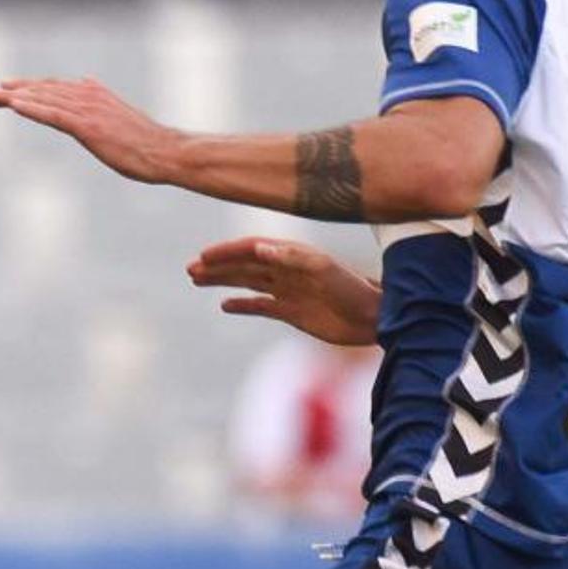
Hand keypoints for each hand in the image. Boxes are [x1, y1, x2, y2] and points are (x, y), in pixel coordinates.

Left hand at [0, 76, 181, 184]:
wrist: (167, 152)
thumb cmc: (145, 141)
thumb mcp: (119, 115)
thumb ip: (100, 102)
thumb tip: (88, 83)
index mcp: (96, 94)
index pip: (54, 88)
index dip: (28, 87)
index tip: (5, 88)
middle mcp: (90, 96)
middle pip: (44, 90)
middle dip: (13, 91)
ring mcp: (89, 110)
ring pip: (44, 99)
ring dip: (15, 97)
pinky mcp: (89, 126)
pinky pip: (55, 115)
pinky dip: (33, 108)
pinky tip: (14, 105)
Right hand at [188, 236, 383, 346]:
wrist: (376, 319)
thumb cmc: (355, 291)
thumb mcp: (324, 271)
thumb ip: (293, 258)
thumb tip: (260, 249)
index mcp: (293, 256)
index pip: (253, 250)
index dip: (227, 252)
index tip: (203, 257)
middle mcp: (288, 271)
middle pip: (245, 265)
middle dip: (218, 266)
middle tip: (191, 269)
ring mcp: (289, 291)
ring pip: (248, 282)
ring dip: (223, 280)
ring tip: (197, 280)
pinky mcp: (292, 312)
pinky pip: (260, 306)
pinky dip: (242, 305)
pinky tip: (225, 305)